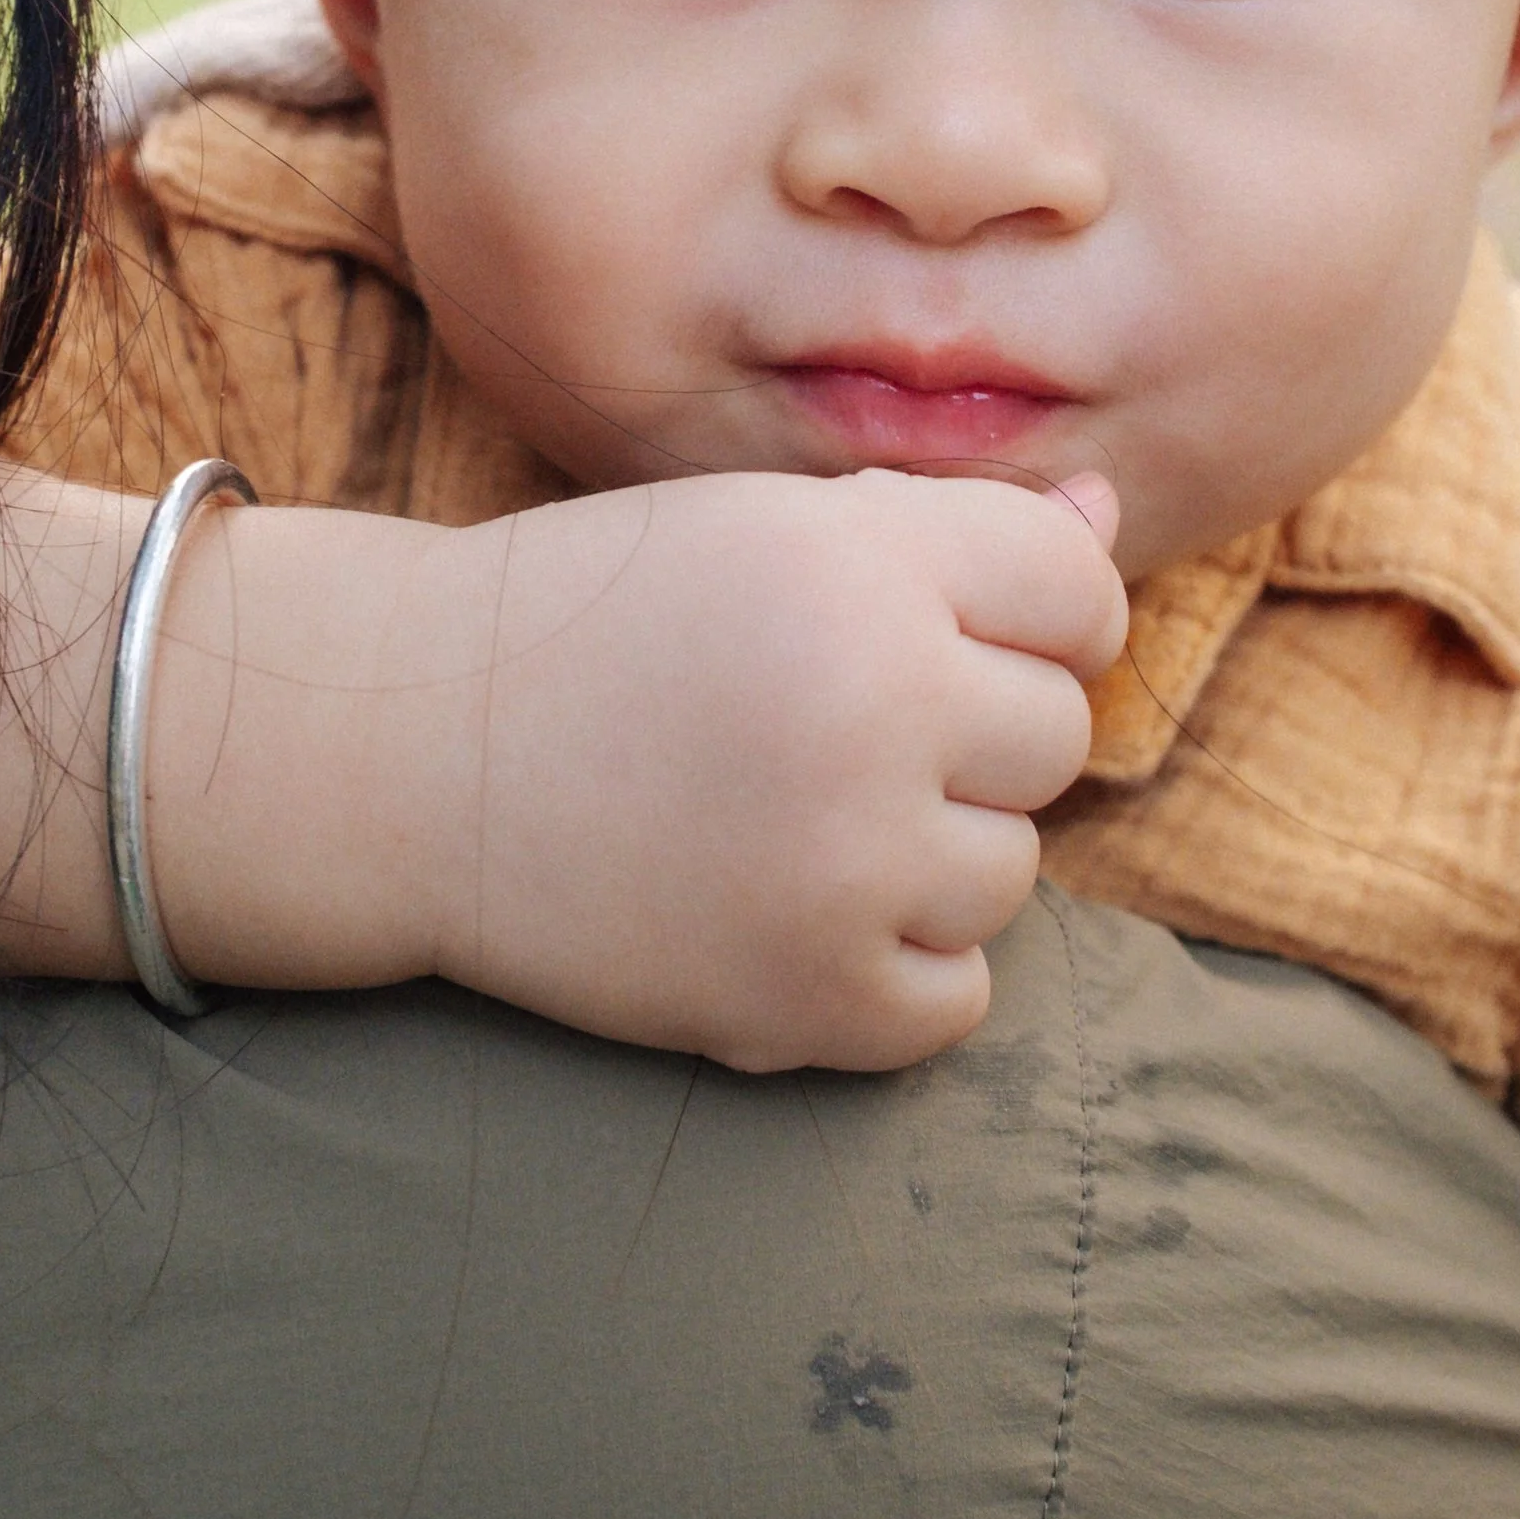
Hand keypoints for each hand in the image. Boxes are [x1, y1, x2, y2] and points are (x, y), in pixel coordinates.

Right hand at [155, 464, 1123, 1068]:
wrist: (411, 753)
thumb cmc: (596, 620)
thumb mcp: (764, 529)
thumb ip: (947, 531)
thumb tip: (1108, 519)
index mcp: (865, 564)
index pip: (1077, 594)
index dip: (1031, 615)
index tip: (947, 634)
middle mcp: (877, 705)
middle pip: (1056, 735)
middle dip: (971, 734)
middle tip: (833, 727)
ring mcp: (848, 864)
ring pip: (1014, 871)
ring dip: (930, 854)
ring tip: (793, 816)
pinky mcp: (809, 1000)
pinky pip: (957, 996)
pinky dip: (894, 969)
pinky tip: (791, 908)